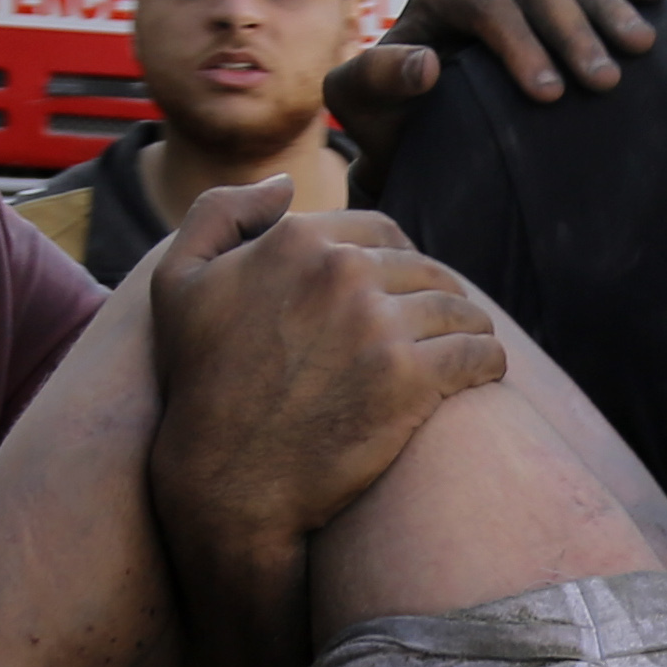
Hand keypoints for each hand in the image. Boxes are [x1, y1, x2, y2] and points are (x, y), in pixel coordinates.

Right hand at [147, 177, 507, 543]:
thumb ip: (221, 213)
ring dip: (467, 328)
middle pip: (424, 268)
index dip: (396, 260)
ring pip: (458, 309)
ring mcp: (379, 326)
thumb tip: (284, 183)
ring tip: (463, 350)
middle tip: (434, 329)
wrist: (226, 483)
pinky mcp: (410, 380)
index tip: (398, 293)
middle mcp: (341, 272)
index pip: (382, 230)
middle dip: (432, 296)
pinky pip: (479, 354)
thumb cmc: (200, 384)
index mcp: (297, 240)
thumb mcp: (177, 283)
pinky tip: (483, 375)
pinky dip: (488, 363)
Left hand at [323, 0, 666, 143]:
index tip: (548, 94)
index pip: (488, 5)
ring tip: (639, 51)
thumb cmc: (390, 120)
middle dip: (574, 34)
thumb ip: (376, 78)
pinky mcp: (556, 3)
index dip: (521, 44)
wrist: (420, 132)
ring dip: (609, 11)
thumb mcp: (362, 104)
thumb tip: (427, 63)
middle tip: (602, 84)